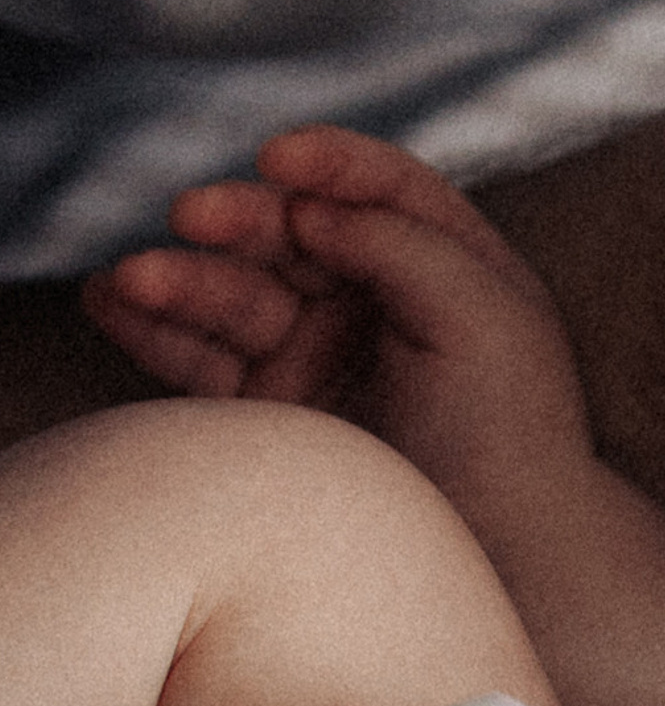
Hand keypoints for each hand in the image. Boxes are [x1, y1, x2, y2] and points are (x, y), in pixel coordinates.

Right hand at [82, 129, 590, 539]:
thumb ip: (405, 248)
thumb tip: (314, 209)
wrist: (498, 550)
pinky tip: (112, 301)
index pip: (380, 188)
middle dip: (241, 219)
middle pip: (293, 235)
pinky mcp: (270, 407)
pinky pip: (202, 357)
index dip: (331, 161)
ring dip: (181, 277)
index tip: (281, 155)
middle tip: (194, 212)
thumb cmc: (510, 428)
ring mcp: (316, 350)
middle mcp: (374, 297)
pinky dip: (155, 329)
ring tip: (132, 278)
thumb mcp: (484, 319)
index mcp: (443, 260)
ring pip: (237, 292)